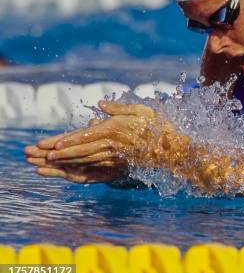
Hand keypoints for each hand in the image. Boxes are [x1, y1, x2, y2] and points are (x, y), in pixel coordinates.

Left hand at [25, 101, 157, 182]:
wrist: (171, 149)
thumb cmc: (158, 126)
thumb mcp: (141, 110)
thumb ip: (119, 108)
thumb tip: (101, 105)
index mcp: (114, 128)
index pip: (85, 135)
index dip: (67, 140)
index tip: (52, 144)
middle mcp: (112, 143)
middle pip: (81, 150)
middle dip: (60, 153)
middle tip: (41, 155)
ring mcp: (114, 155)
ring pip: (85, 159)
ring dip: (66, 161)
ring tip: (49, 162)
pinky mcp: (118, 163)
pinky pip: (95, 166)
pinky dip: (80, 167)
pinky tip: (70, 168)